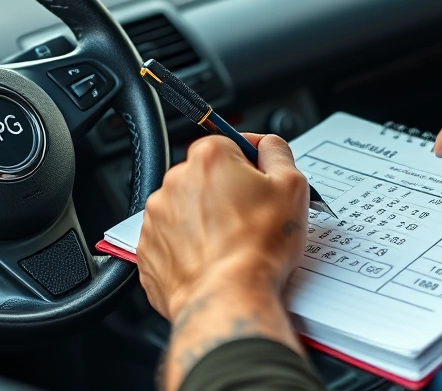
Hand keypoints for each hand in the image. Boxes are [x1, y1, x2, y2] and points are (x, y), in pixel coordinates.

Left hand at [136, 133, 308, 389]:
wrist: (228, 298)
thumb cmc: (259, 247)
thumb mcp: (292, 187)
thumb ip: (279, 152)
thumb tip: (269, 146)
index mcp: (208, 158)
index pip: (233, 144)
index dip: (254, 164)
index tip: (265, 183)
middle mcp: (175, 181)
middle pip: (208, 177)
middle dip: (229, 193)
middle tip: (254, 220)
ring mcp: (157, 217)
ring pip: (189, 209)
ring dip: (208, 220)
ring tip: (234, 245)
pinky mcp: (149, 249)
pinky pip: (174, 240)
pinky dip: (191, 247)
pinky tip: (215, 260)